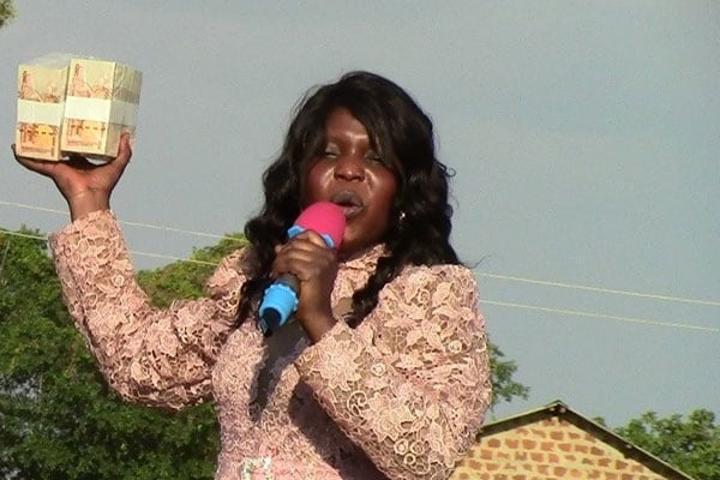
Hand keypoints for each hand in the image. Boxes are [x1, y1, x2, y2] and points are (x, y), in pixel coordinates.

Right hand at [11, 134, 132, 220]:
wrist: (92, 197)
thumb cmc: (105, 184)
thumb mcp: (118, 164)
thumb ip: (125, 152)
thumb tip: (127, 135)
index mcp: (83, 161)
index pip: (77, 145)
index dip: (74, 135)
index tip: (71, 122)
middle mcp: (70, 163)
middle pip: (59, 146)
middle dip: (53, 135)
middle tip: (49, 120)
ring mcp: (59, 166)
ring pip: (45, 151)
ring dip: (35, 143)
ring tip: (26, 130)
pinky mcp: (51, 170)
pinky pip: (35, 163)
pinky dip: (25, 157)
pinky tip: (15, 149)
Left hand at [272, 230, 338, 342]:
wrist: (317, 314)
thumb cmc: (311, 295)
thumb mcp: (309, 271)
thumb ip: (298, 257)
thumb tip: (278, 246)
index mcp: (330, 253)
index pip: (310, 234)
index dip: (294, 239)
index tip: (284, 250)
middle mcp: (328, 255)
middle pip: (298, 242)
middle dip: (283, 252)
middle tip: (276, 264)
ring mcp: (322, 262)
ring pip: (291, 252)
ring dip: (279, 261)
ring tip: (276, 271)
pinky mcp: (313, 271)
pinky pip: (290, 262)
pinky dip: (280, 267)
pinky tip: (277, 275)